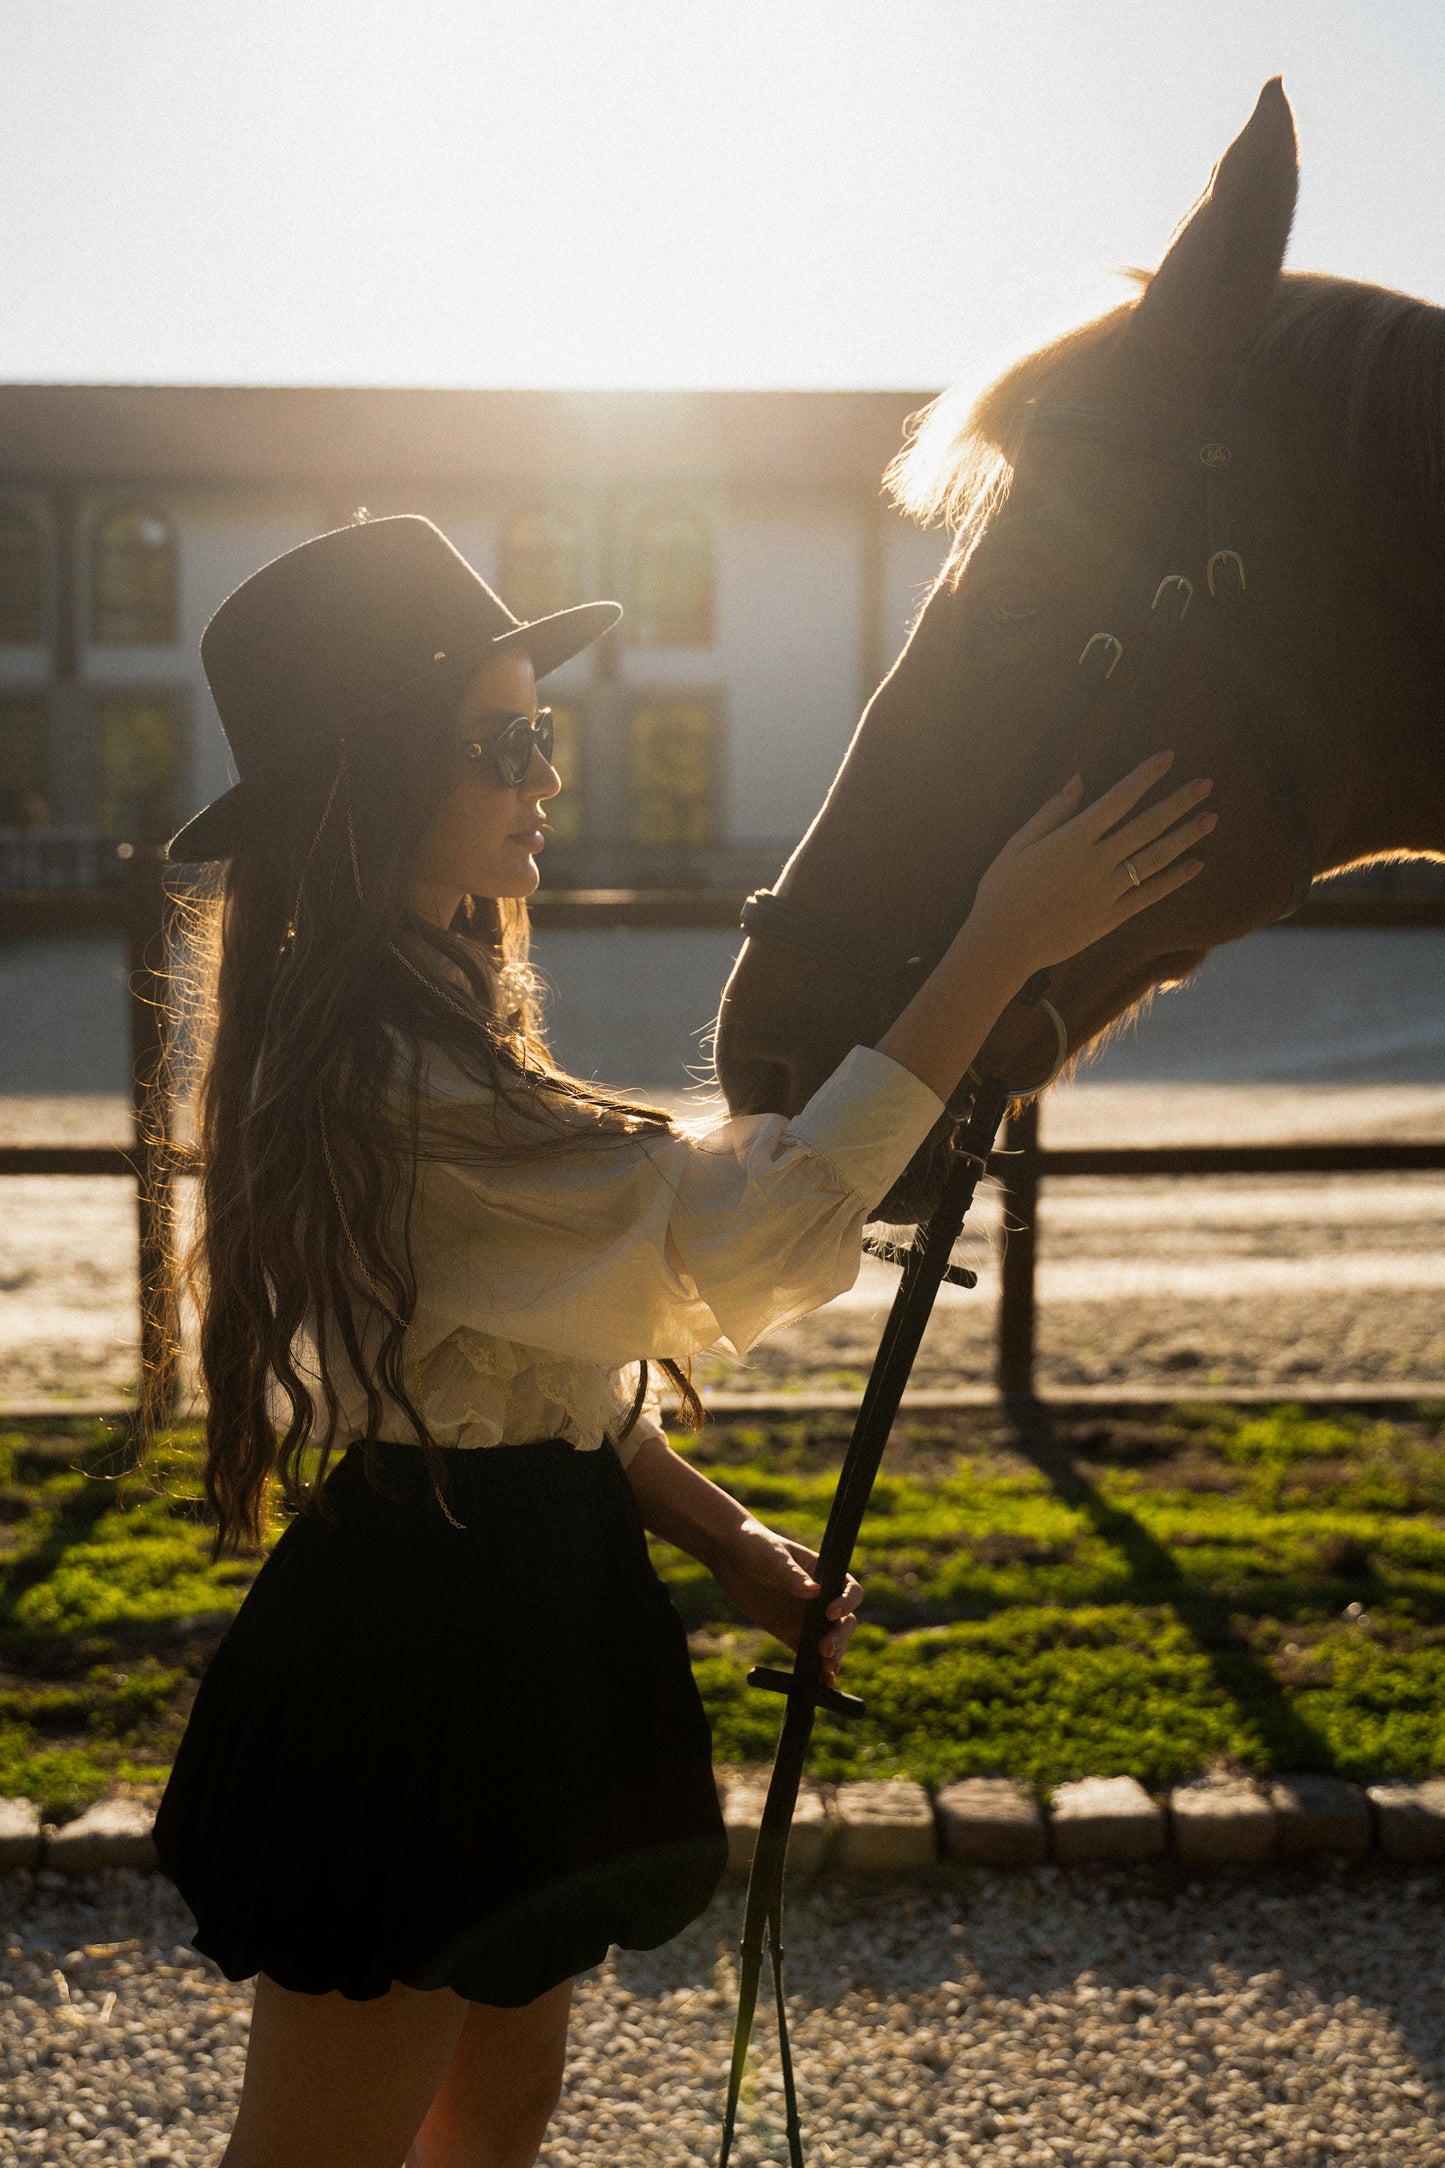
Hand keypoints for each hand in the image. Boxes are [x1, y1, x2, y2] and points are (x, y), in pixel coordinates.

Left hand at [708, 1517, 861, 1690]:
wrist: (727, 1555)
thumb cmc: (755, 1545)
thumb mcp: (772, 1557)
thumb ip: (791, 1575)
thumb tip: (814, 1592)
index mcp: (824, 1573)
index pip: (849, 1590)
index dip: (846, 1603)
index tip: (830, 1614)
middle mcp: (821, 1598)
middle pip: (845, 1621)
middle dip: (840, 1636)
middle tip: (825, 1649)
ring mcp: (806, 1617)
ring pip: (830, 1641)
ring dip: (833, 1656)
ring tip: (826, 1671)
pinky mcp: (790, 1633)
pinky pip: (807, 1654)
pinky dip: (816, 1669)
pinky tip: (821, 1683)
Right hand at [969, 751, 1215, 975]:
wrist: (1002, 944)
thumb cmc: (1002, 891)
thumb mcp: (1017, 844)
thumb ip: (1051, 811)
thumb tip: (1078, 780)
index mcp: (1072, 839)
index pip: (1119, 798)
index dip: (1145, 776)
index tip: (1168, 757)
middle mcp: (1095, 862)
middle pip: (1147, 826)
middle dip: (1179, 802)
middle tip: (1206, 784)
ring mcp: (1106, 891)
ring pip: (1156, 858)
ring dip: (1186, 836)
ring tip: (1211, 818)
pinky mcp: (1110, 917)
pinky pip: (1150, 895)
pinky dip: (1174, 879)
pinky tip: (1196, 864)